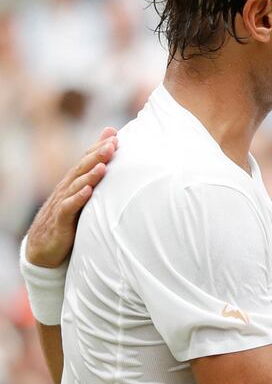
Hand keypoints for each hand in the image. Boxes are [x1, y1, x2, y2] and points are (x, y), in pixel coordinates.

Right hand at [26, 127, 117, 267]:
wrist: (43, 246)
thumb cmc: (68, 216)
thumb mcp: (81, 193)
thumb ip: (93, 173)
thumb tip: (107, 152)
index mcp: (73, 181)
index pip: (86, 160)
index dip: (99, 148)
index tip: (116, 137)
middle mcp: (67, 188)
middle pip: (82, 168)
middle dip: (97, 156)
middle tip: (112, 145)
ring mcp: (63, 203)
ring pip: (76, 186)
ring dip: (90, 175)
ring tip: (103, 166)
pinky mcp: (61, 221)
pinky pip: (68, 208)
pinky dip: (78, 199)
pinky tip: (88, 192)